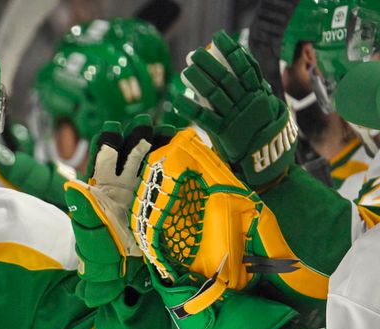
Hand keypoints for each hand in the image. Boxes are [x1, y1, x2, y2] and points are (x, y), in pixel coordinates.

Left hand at [65, 116, 173, 305]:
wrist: (121, 278)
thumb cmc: (99, 257)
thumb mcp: (89, 236)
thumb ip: (84, 212)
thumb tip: (71, 186)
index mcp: (101, 189)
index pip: (103, 159)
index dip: (108, 143)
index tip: (114, 128)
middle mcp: (121, 187)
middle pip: (130, 155)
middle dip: (138, 138)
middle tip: (147, 126)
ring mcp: (142, 194)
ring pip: (150, 164)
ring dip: (159, 147)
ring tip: (169, 131)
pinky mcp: (158, 205)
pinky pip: (167, 182)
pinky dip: (174, 167)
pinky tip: (185, 154)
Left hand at [176, 31, 297, 187]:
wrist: (271, 166)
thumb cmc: (267, 138)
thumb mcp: (269, 114)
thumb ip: (258, 97)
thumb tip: (250, 81)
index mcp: (260, 95)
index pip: (246, 67)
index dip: (233, 52)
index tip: (219, 40)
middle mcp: (248, 103)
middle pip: (226, 78)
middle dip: (209, 64)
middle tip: (194, 55)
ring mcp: (236, 118)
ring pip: (215, 94)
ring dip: (198, 81)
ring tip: (185, 71)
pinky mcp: (226, 134)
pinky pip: (206, 118)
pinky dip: (192, 108)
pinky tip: (179, 100)